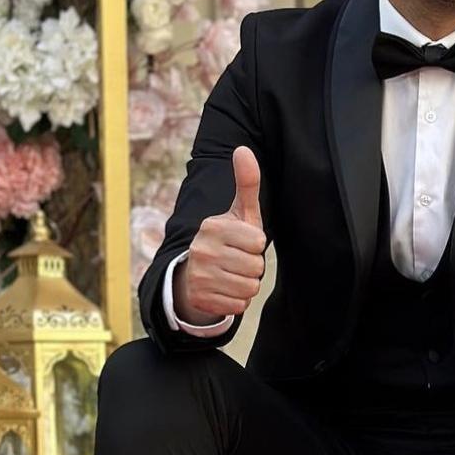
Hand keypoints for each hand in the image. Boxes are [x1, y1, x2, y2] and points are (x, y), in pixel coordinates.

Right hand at [174, 147, 267, 323]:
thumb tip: (244, 149)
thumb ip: (246, 183)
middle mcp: (201, 249)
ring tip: (230, 275)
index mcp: (213, 226)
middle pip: (256, 266)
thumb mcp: (239, 212)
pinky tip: (223, 290)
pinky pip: (239, 305)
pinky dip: (236, 301)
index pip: (259, 241)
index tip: (241, 242)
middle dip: (252, 267)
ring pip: (249, 287)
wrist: (196, 276)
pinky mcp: (200, 299)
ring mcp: (199, 275)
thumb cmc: (228, 240)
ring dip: (245, 285)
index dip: (255, 245)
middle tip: (235, 261)